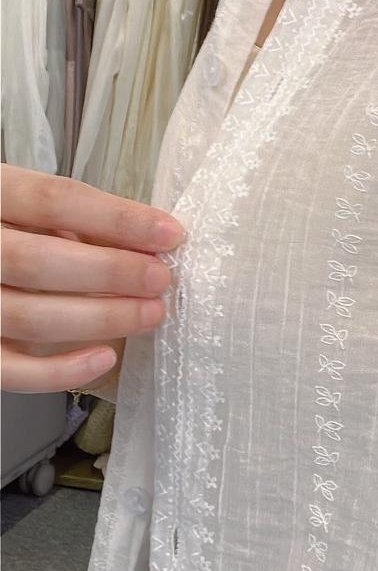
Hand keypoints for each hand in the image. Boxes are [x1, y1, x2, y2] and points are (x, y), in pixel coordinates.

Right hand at [0, 165, 186, 393]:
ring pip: (28, 317)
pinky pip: (10, 370)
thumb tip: (146, 243)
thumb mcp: (28, 209)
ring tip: (149, 313)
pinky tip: (104, 358)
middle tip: (159, 279)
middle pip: (37, 260)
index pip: (51, 200)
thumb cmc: (7, 233)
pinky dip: (60, 370)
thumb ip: (74, 220)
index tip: (169, 233)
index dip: (115, 218)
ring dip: (100, 318)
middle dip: (110, 271)